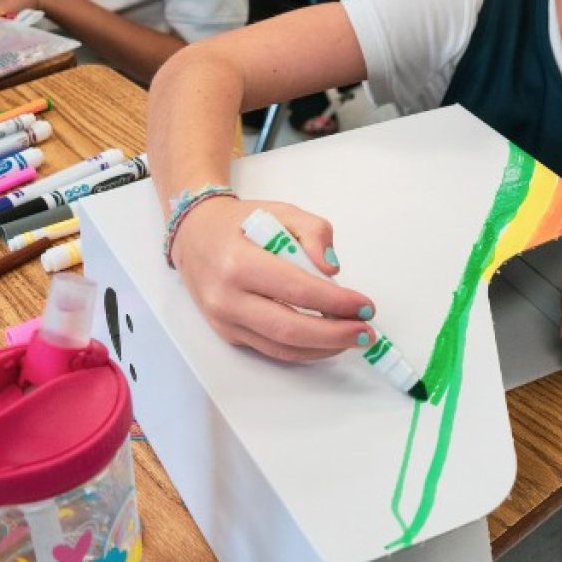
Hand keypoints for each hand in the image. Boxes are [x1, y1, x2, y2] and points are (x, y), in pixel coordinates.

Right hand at [170, 196, 377, 361]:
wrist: (195, 236)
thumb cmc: (242, 223)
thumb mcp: (282, 211)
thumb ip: (314, 232)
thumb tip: (332, 267)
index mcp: (239, 262)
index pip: (297, 290)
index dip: (336, 302)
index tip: (365, 304)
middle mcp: (227, 297)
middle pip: (289, 328)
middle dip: (335, 334)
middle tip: (366, 331)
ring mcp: (225, 321)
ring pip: (282, 347)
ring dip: (324, 348)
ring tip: (353, 338)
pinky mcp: (228, 334)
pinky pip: (272, 350)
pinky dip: (305, 350)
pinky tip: (328, 340)